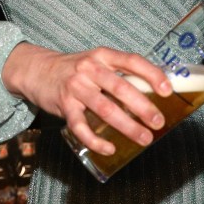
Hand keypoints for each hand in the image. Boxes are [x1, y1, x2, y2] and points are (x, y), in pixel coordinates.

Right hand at [1, 42, 172, 154]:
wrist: (36, 69)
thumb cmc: (76, 69)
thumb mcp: (97, 61)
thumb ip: (120, 73)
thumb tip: (153, 90)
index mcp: (103, 55)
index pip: (132, 61)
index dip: (152, 74)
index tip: (167, 90)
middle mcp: (90, 69)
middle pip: (121, 88)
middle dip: (143, 107)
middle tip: (158, 122)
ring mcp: (76, 87)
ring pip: (105, 109)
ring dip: (127, 126)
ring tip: (144, 138)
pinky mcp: (63, 105)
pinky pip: (81, 127)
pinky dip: (96, 140)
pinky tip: (110, 148)